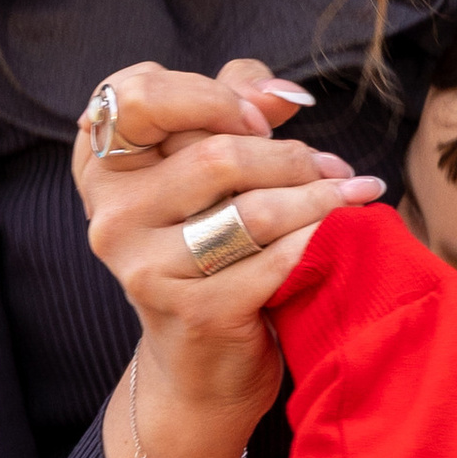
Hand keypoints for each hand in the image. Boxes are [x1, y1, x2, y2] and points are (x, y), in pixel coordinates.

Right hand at [75, 59, 382, 457]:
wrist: (200, 363)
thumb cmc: (207, 245)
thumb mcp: (205, 168)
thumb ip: (234, 108)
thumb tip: (283, 95)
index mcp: (102, 168)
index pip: (136, 96)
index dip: (208, 94)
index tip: (258, 117)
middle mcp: (110, 216)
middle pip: (216, 153)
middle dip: (290, 154)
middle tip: (333, 166)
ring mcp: (146, 268)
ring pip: (253, 208)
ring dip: (319, 196)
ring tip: (355, 192)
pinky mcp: (194, 311)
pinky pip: (276, 260)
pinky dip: (321, 240)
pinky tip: (351, 230)